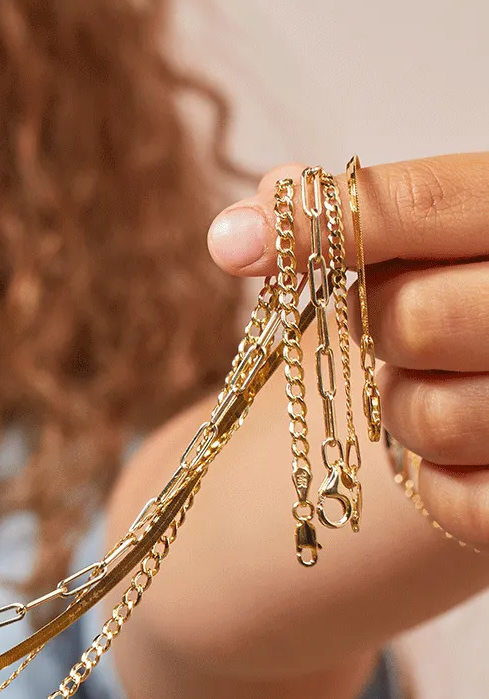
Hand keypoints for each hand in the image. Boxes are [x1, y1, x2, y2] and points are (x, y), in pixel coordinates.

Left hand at [207, 153, 488, 543]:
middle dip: (379, 331)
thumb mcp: (435, 242)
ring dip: (400, 409)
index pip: (428, 200)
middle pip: (418, 320)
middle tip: (393, 330)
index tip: (233, 243)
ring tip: (431, 385)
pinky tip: (449, 448)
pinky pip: (453, 498)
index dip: (323, 223)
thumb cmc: (468, 295)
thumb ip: (367, 216)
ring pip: (429, 415)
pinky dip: (432, 480)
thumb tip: (264, 200)